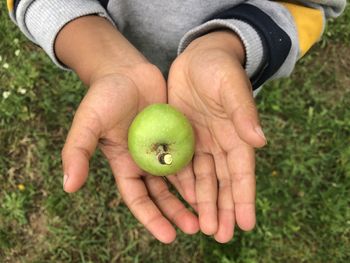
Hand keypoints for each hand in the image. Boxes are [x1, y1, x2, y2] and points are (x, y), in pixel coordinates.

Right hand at [56, 16, 198, 242]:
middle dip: (175, 212)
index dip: (152, 218)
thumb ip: (77, 151)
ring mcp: (163, 149)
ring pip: (179, 180)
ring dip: (192, 197)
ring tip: (208, 213)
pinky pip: (190, 157)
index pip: (138, 199)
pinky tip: (214, 182)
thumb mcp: (88, 123)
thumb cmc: (104, 96)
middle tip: (194, 228)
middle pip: (162, 195)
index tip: (169, 237)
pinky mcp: (177, 136)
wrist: (126, 71)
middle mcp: (145, 162)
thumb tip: (68, 186)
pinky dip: (200, 171)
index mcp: (125, 165)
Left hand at [168, 30, 266, 242]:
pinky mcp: (179, 137)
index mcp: (236, 136)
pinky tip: (181, 202)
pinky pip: (180, 165)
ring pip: (202, 179)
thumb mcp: (230, 86)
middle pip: (222, 183)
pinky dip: (182, 185)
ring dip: (203, 203)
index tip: (245, 224)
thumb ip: (243, 111)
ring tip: (202, 227)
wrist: (197, 57)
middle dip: (222, 209)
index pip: (242, 173)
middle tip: (219, 236)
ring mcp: (198, 143)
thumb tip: (260, 140)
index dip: (244, 198)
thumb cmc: (219, 67)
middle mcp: (218, 145)